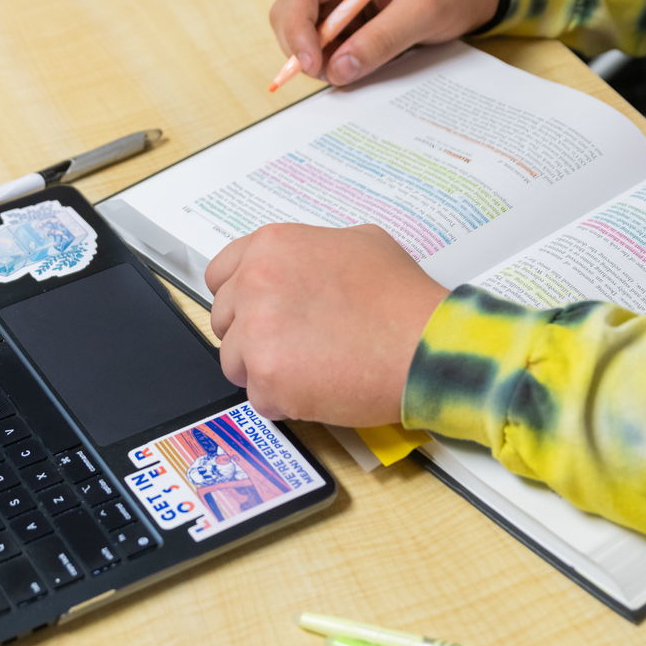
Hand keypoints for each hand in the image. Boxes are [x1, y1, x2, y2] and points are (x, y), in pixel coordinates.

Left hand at [204, 223, 449, 425]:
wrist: (426, 345)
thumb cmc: (403, 300)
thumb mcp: (360, 243)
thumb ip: (313, 252)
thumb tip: (302, 266)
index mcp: (272, 246)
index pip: (220, 276)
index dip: (239, 299)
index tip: (254, 314)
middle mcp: (256, 282)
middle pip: (223, 320)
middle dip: (251, 337)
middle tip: (292, 346)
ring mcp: (257, 331)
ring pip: (234, 362)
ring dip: (265, 371)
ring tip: (310, 369)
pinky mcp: (268, 377)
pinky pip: (258, 398)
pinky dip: (284, 401)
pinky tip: (319, 388)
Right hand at [269, 0, 497, 87]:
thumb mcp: (425, 11)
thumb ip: (383, 39)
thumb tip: (339, 69)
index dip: (296, 27)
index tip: (311, 64)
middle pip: (290, 11)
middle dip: (300, 47)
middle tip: (327, 75)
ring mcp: (337, 1)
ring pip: (302, 34)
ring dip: (318, 59)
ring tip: (354, 69)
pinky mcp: (344, 24)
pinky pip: (323, 48)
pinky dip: (332, 64)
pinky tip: (359, 66)